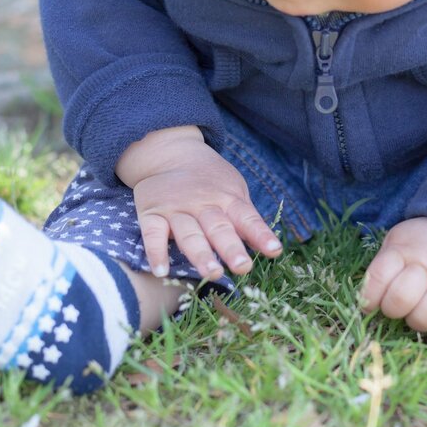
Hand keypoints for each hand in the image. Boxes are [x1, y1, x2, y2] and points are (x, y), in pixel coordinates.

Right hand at [116, 126, 281, 278]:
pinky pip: (152, 235)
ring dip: (201, 254)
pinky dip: (156, 253)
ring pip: (189, 234)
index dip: (261, 235)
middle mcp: (203, 204)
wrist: (171, 153)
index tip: (275, 251)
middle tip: (243, 267)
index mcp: (227, 198)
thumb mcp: (234, 191)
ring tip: (212, 273)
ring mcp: (176, 209)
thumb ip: (247, 219)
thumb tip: (271, 248)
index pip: (247, 218)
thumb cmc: (210, 182)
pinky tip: (161, 272)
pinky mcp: (151, 213)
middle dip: (231, 248)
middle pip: (219, 228)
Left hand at [359, 217, 426, 335]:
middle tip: (401, 303)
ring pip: (424, 319)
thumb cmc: (423, 244)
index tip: (372, 302)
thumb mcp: (399, 240)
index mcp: (405, 249)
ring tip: (422, 307)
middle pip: (400, 300)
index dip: (370, 296)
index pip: (378, 276)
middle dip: (394, 309)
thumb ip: (382, 265)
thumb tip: (368, 302)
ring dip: (418, 320)